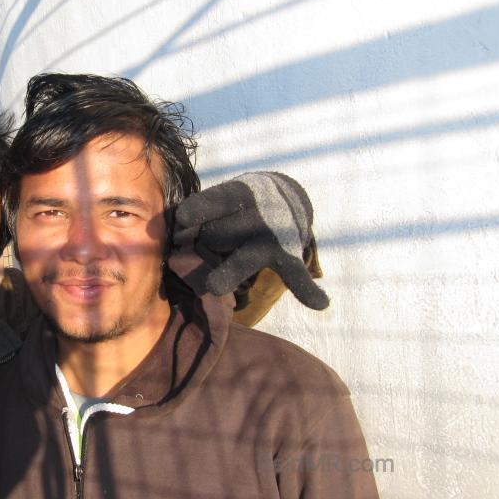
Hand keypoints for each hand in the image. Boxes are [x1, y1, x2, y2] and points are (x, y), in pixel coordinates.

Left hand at [173, 172, 328, 309]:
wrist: (286, 195)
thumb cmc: (239, 202)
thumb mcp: (223, 196)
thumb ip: (201, 215)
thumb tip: (179, 238)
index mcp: (238, 195)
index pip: (216, 202)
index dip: (199, 210)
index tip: (183, 219)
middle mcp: (258, 215)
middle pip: (217, 237)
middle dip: (205, 242)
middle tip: (204, 240)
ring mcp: (273, 238)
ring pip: (242, 261)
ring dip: (228, 272)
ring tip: (214, 286)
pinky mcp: (288, 257)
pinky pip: (297, 276)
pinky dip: (308, 289)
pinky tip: (319, 303)